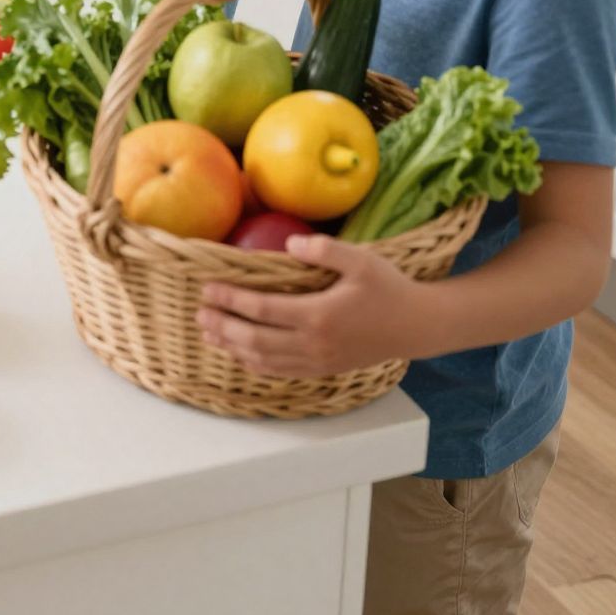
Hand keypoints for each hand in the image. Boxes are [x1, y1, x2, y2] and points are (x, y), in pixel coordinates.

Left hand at [197, 234, 435, 376]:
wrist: (416, 326)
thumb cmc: (388, 288)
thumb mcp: (361, 260)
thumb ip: (324, 249)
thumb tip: (291, 243)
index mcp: (319, 315)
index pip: (262, 310)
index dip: (231, 300)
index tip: (208, 289)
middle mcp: (313, 344)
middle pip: (254, 340)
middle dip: (223, 325)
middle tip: (199, 311)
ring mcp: (317, 361)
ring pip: (263, 360)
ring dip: (232, 347)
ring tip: (209, 332)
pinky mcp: (322, 369)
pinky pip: (280, 371)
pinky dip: (254, 363)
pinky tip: (240, 353)